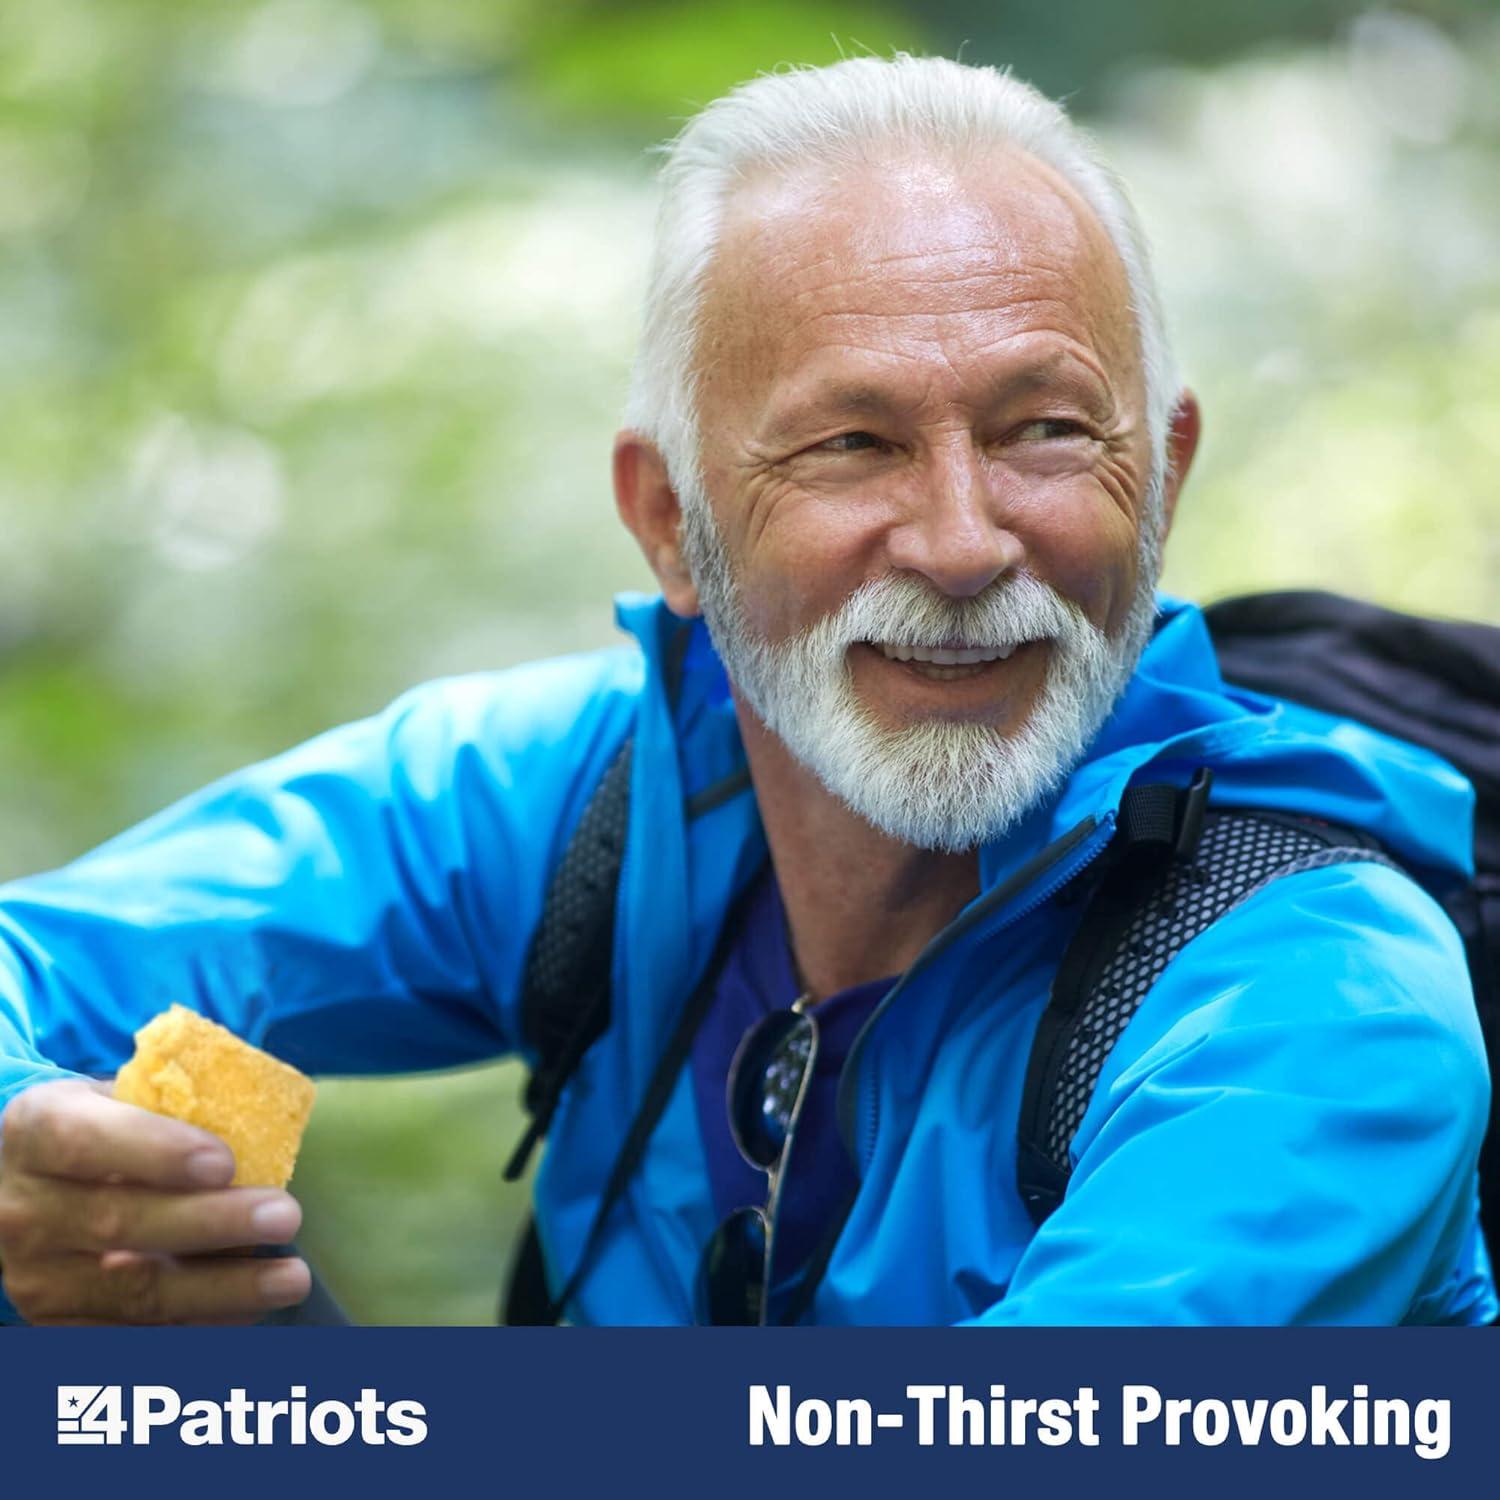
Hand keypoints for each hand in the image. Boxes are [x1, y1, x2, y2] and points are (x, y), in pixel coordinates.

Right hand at [0, 1078, 310, 1323]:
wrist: (27, 1184)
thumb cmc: (100, 1129)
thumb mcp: (117, 1097)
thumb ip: (172, 1105)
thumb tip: (263, 1122)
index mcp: (35, 1133)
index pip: (87, 1143)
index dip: (156, 1153)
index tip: (225, 1163)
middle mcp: (24, 1209)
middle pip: (120, 1223)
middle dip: (212, 1223)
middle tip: (285, 1217)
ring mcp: (34, 1275)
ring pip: (134, 1290)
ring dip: (222, 1288)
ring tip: (290, 1278)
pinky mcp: (54, 1323)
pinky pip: (133, 1333)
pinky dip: (199, 1325)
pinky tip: (253, 1310)